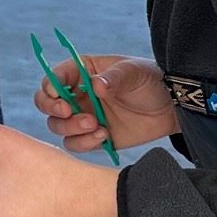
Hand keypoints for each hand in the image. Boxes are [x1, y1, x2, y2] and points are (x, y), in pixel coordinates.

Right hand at [34, 53, 177, 152]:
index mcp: (81, 72)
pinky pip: (75, 144)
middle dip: (52, 109)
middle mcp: (76, 95)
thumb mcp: (134, 72)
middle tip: (69, 112)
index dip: (50, 86)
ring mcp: (83, 116)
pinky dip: (84, 143)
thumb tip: (95, 85)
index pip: (54, 77)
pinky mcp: (92, 137)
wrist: (171, 108)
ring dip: (71, 128)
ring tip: (96, 125)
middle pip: (46, 103)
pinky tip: (104, 136)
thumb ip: (114, 78)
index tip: (58, 95)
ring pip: (57, 126)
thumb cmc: (150, 81)